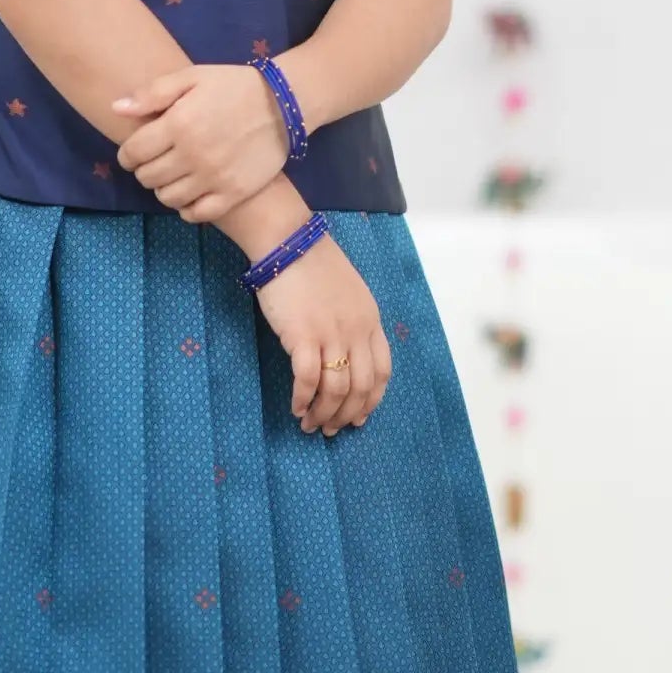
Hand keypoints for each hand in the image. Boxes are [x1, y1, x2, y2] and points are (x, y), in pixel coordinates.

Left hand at [111, 62, 291, 220]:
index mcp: (178, 124)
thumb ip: (153, 93)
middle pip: (148, 178)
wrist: (284, 103)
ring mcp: (214, 178)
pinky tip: (191, 193)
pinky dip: (187, 208)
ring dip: (164, 189)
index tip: (135, 152)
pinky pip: (196, 214)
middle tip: (156, 161)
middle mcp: (192, 155)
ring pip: (168, 198)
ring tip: (173, 176)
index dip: (128, 155)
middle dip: (144, 170)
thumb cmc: (234, 86)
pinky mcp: (233, 193)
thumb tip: (116, 108)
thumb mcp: (192, 77)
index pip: (133, 153)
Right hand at [247, 228, 391, 435]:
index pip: (382, 371)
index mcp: (371, 320)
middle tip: (331, 429)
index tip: (358, 417)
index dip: (372, 400)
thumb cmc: (312, 265)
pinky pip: (308, 378)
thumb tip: (344, 355)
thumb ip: (353, 322)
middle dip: (347, 414)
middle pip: (361, 387)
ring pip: (336, 388)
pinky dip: (304, 399)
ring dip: (324, 413)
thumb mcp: (349, 293)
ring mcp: (332, 333)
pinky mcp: (304, 335)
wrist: (288, 242)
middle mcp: (357, 330)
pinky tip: (297, 408)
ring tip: (311, 425)